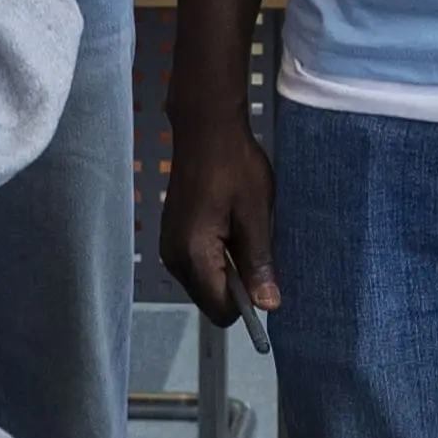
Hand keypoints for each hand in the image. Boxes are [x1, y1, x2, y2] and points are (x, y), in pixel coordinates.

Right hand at [165, 107, 279, 322]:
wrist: (205, 128)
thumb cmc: (235, 166)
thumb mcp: (255, 215)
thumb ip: (258, 263)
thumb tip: (268, 305)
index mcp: (194, 255)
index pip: (221, 310)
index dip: (248, 303)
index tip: (266, 277)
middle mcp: (174, 258)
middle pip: (210, 300)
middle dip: (237, 286)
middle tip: (255, 245)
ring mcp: (170, 247)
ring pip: (205, 283)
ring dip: (228, 270)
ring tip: (243, 231)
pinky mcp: (172, 236)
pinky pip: (198, 264)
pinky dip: (217, 257)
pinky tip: (229, 226)